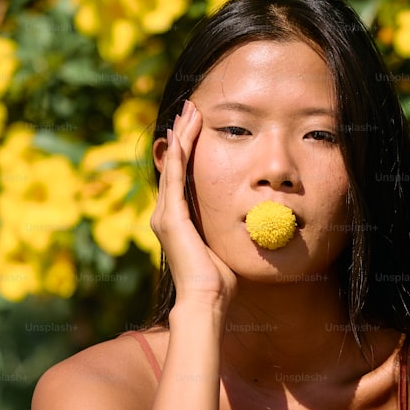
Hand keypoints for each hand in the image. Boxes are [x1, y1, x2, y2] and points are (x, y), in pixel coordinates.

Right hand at [150, 99, 237, 310]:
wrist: (207, 300)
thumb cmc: (219, 281)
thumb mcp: (222, 244)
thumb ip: (222, 228)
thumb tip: (244, 217)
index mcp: (176, 221)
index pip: (182, 176)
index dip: (188, 149)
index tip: (195, 127)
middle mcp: (165, 215)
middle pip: (174, 164)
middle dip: (182, 135)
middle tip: (188, 109)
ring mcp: (165, 216)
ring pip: (173, 165)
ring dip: (181, 137)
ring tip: (187, 112)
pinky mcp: (171, 218)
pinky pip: (175, 178)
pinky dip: (178, 155)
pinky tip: (181, 135)